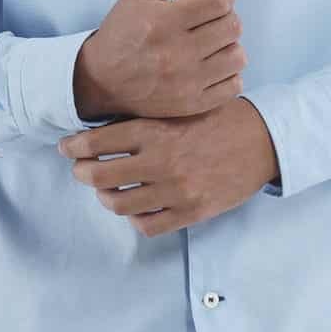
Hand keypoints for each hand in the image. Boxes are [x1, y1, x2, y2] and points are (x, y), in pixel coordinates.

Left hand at [57, 97, 279, 236]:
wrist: (263, 139)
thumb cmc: (219, 118)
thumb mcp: (180, 106)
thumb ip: (146, 119)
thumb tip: (101, 127)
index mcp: (156, 130)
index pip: (97, 142)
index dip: (73, 146)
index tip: (67, 147)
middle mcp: (162, 161)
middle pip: (98, 176)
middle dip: (81, 173)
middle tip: (80, 169)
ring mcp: (176, 190)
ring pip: (118, 204)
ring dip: (105, 197)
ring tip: (106, 190)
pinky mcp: (191, 211)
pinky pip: (147, 225)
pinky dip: (134, 218)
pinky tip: (136, 206)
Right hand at [73, 0, 247, 120]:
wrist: (101, 78)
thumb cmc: (124, 29)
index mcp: (163, 21)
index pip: (220, 1)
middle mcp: (175, 54)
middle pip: (232, 26)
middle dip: (226, 15)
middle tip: (210, 17)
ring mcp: (185, 82)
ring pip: (238, 56)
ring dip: (229, 44)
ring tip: (211, 41)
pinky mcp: (191, 104)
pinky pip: (234, 85)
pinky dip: (228, 72)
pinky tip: (211, 64)